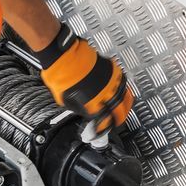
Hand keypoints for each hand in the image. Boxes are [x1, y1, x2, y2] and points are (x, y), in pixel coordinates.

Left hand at [32, 26, 134, 144]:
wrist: (62, 55)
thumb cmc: (60, 74)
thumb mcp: (64, 99)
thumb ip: (78, 108)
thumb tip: (84, 112)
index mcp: (92, 103)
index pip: (104, 121)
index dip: (103, 128)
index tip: (102, 130)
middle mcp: (104, 93)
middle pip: (118, 111)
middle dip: (118, 119)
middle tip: (117, 122)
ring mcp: (110, 81)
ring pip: (125, 97)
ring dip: (126, 106)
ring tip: (124, 110)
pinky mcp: (111, 70)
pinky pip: (123, 83)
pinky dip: (124, 90)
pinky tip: (122, 93)